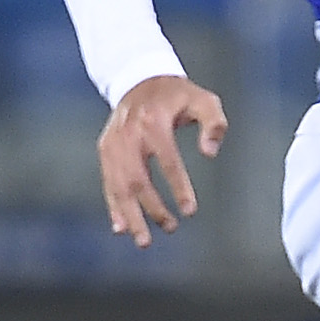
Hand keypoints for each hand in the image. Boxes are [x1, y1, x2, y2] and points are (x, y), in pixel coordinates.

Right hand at [99, 74, 227, 244]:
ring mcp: (114, 143)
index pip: (167, 160)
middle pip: (138, 179)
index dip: (179, 187)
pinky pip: (107, 182)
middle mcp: (129, 134)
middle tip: (171, 228)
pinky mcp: (105, 149)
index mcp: (154, 122)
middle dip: (153, 209)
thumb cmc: (178, 95)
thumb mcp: (204, 100)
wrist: (140, 79)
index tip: (190, 211)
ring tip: (144, 241)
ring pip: (119, 186)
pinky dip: (113, 206)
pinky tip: (120, 227)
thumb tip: (209, 152)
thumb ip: (214, 123)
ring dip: (131, 216)